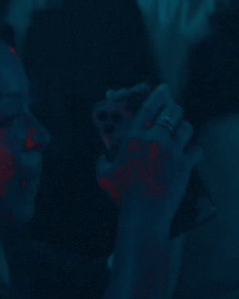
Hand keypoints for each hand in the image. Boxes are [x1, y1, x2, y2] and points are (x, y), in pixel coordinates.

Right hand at [97, 84, 201, 233]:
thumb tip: (101, 157)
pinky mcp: (185, 164)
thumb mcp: (103, 173)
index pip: (148, 108)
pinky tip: (189, 152)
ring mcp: (172, 151)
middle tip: (174, 110)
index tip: (164, 88)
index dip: (157, 95)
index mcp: (133, 138)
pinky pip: (196, 149)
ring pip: (186, 128)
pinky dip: (193, 149)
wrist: (145, 211)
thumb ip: (102, 160)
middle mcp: (154, 140)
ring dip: (184, 127)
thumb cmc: (121, 192)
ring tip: (181, 130)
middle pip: (172, 113)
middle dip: (175, 109)